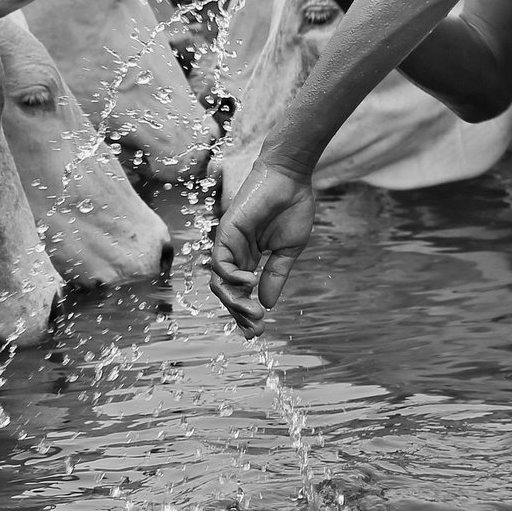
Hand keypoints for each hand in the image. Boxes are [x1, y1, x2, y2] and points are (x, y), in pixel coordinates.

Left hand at [209, 158, 316, 337]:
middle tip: (256, 329)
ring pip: (220, 282)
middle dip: (240, 314)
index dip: (246, 313)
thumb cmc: (292, 208)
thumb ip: (275, 276)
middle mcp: (236, 253)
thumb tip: (267, 304)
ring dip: (234, 301)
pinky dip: (232, 276)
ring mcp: (229, 243)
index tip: (258, 331)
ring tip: (253, 312)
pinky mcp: (226, 231)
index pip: (241, 293)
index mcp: (250, 258)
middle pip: (227, 292)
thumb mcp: (288, 250)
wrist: (291, 179)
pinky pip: (220, 261)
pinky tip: (249, 281)